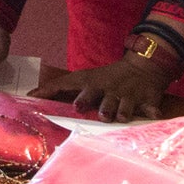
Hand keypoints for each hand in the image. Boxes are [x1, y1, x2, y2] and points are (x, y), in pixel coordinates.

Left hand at [38, 55, 177, 122]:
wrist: (143, 66)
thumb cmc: (107, 77)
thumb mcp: (86, 77)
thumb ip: (60, 87)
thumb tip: (30, 94)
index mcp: (93, 85)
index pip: (74, 86)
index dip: (63, 93)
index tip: (55, 101)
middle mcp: (110, 91)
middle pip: (103, 100)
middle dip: (100, 106)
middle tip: (98, 112)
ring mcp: (129, 96)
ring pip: (123, 108)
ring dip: (122, 112)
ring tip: (120, 116)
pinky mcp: (147, 100)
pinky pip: (149, 109)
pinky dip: (151, 112)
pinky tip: (153, 115)